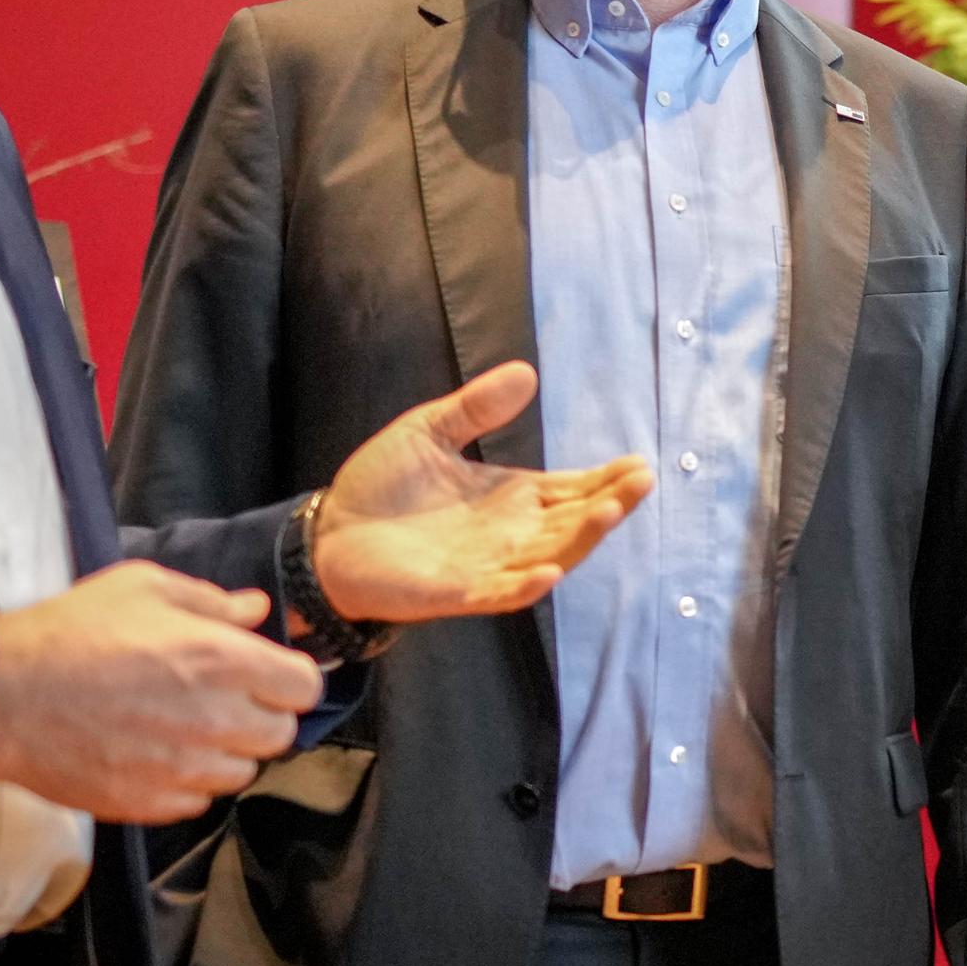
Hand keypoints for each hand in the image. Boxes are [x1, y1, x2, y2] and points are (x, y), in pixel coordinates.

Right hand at [0, 562, 320, 822]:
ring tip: (182, 726)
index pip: (305, 688)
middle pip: (280, 734)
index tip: (268, 673)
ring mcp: (182, 769)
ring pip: (241, 772)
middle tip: (222, 698)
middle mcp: (213, 720)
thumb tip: (254, 611)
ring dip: (225, 751)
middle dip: (261, 715)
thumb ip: (210, 602)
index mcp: (221, 661)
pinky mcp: (149, 803)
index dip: (290, 678)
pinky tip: (154, 754)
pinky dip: (187, 782)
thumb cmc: (69, 633)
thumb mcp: (142, 589)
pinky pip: (197, 801)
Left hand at [311, 361, 656, 622]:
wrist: (327, 535)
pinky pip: (500, 592)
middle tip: (639, 481)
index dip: (607, 480)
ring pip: (550, 555)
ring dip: (582, 538)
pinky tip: (550, 571)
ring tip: (609, 512)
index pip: (573, 489)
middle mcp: (511, 533)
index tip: (638, 464)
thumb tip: (526, 373)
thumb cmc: (380, 487)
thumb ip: (475, 408)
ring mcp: (488, 565)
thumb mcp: (429, 431)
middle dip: (609, 504)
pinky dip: (526, 585)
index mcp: (512, 497)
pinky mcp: (457, 592)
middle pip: (574, 522)